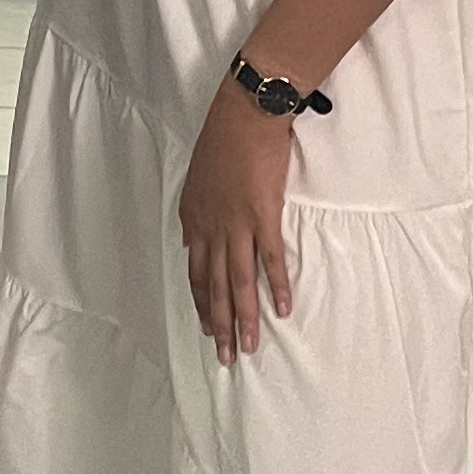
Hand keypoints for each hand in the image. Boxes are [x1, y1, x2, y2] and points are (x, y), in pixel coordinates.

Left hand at [178, 80, 295, 365]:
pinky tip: (282, 309)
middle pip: (216, 287)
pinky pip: (270, 259)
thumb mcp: (195, 184)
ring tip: (249, 347)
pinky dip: (277, 286)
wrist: (244, 117)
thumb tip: (190, 246)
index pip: (197, 275)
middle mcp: (212, 230)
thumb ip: (194, 220)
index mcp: (194, 223)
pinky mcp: (264, 216)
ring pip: (240, 282)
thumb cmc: (221, 144)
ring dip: (245, 318)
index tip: (206, 329)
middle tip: (225, 356)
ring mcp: (238, 225)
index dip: (203, 304)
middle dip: (219, 324)